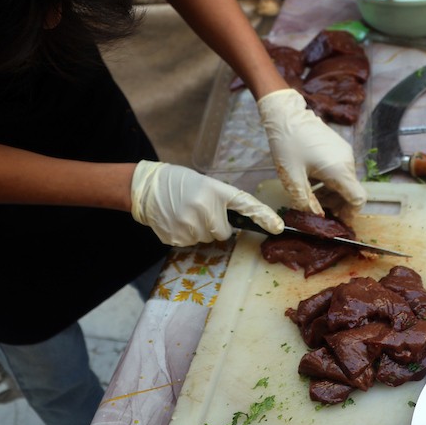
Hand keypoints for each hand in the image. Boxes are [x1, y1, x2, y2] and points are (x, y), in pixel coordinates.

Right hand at [130, 160, 283, 245]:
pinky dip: (187, 234)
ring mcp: (189, 225)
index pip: (245, 204)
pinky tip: (177, 220)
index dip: (264, 216)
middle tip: (201, 210)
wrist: (147, 187)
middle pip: (223, 232)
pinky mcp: (176, 238)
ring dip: (201, 230)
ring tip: (186, 213)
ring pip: (207, 239)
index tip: (278, 227)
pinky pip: (191, 242)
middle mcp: (204, 208)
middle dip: (216, 224)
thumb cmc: (179, 182)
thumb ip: (221, 201)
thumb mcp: (204, 184)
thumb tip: (237, 222)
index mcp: (214, 191)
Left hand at [257, 88, 366, 214]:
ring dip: (332, 193)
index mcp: (339, 170)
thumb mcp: (292, 178)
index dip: (350, 215)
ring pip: (345, 181)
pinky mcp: (338, 147)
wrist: (285, 113)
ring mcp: (344, 152)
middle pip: (351, 191)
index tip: (337, 222)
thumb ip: (305, 201)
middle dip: (338, 205)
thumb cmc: (287, 144)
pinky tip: (312, 183)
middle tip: (318, 213)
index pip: (358, 200)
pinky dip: (330, 181)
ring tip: (311, 199)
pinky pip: (340, 170)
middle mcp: (347, 161)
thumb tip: (317, 217)